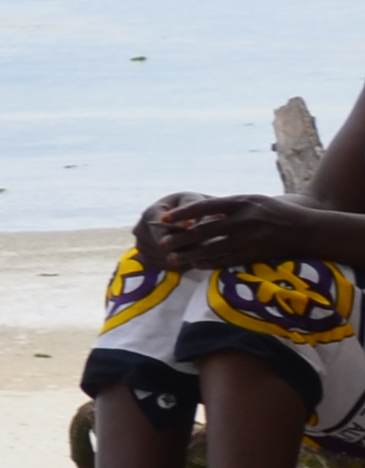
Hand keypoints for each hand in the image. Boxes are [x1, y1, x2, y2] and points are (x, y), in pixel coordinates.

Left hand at [142, 190, 318, 271]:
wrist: (307, 230)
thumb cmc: (275, 213)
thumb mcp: (253, 201)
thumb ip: (228, 207)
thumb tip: (197, 214)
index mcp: (242, 202)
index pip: (206, 207)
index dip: (183, 213)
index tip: (164, 218)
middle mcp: (245, 220)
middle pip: (205, 230)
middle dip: (181, 238)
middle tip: (161, 244)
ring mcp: (250, 239)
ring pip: (213, 248)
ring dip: (190, 255)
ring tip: (171, 259)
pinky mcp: (254, 255)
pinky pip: (226, 261)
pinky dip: (208, 263)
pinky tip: (194, 265)